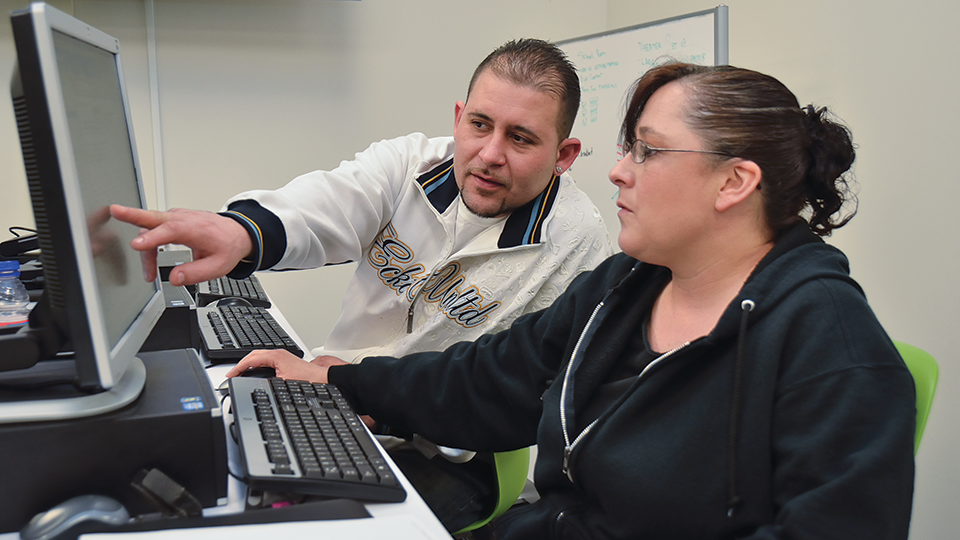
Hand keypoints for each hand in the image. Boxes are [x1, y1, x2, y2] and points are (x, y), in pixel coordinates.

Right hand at [109, 205, 252, 285]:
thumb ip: (196, 273)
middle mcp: (183, 219)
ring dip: (144, 247)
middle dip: (132, 214)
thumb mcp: (218, 266)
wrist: (237, 234)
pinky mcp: (173, 220)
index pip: (170, 231)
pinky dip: (149, 242)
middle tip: (115, 211)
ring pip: (151, 227)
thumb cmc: (227, 246)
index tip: (137, 245)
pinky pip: (155, 228)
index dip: (152, 238)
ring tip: (148, 273)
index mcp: (195, 228)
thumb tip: (175, 278)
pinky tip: (149, 259)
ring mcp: (176, 217)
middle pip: (153, 216)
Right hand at [225, 350, 345, 382]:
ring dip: (249, 365)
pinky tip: (256, 374)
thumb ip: (267, 382)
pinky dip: (257, 366)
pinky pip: (266, 362)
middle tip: (233, 374)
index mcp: (276, 356)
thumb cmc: (308, 380)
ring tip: (241, 374)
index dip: (238, 368)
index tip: (230, 375)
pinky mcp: (285, 363)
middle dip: (241, 365)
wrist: (323, 380)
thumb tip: (255, 386)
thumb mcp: (282, 383)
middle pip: (254, 356)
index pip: (250, 359)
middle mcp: (279, 354)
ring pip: (260, 358)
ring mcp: (282, 358)